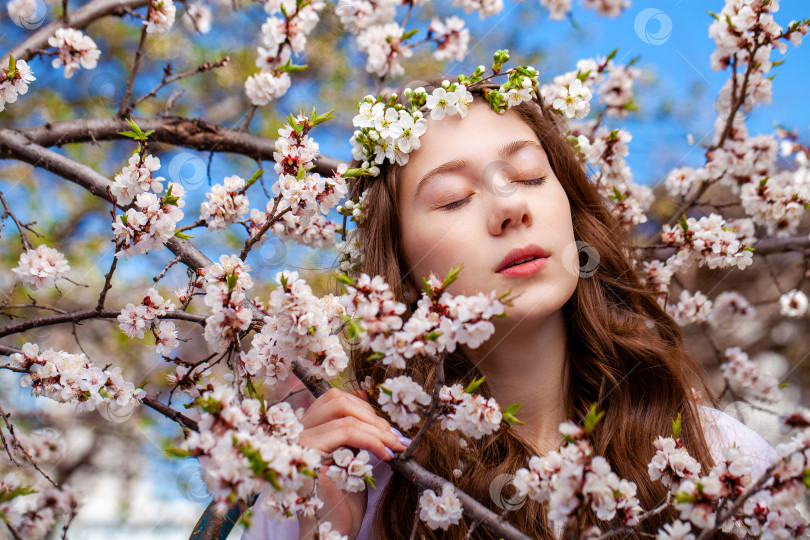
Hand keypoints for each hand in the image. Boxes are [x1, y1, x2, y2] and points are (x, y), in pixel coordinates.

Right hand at [296, 387, 408, 539]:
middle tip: (395, 437)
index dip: (365, 407)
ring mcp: (300, 443)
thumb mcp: (352, 454)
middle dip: (373, 416)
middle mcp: (297, 433)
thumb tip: (367, 397)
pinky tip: (386, 455)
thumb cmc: (343, 497)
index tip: (388, 428)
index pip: (333, 399)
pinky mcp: (309, 456)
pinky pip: (346, 433)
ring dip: (378, 430)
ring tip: (395, 446)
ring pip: (345, 415)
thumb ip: (355, 430)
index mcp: (306, 429)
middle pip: (337, 400)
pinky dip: (372, 440)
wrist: (335, 529)